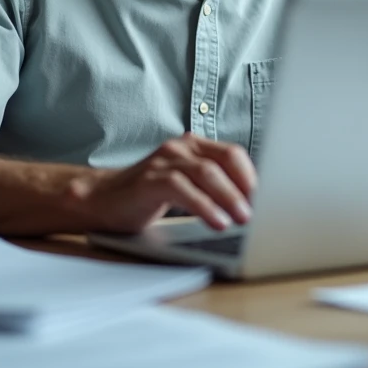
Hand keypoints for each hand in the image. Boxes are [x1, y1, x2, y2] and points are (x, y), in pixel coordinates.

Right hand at [75, 133, 256, 233]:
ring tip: (243, 219)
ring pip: (206, 173)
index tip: (267, 199)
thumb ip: (211, 187)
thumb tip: (250, 206)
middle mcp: (179, 147)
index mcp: (192, 146)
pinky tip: (216, 221)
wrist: (100, 200)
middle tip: (259, 211)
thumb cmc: (147, 196)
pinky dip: (204, 206)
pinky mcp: (149, 180)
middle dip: (245, 187)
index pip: (232, 154)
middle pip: (224, 161)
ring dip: (229, 197)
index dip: (252, 176)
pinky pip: (182, 189)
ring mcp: (163, 161)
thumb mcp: (185, 186)